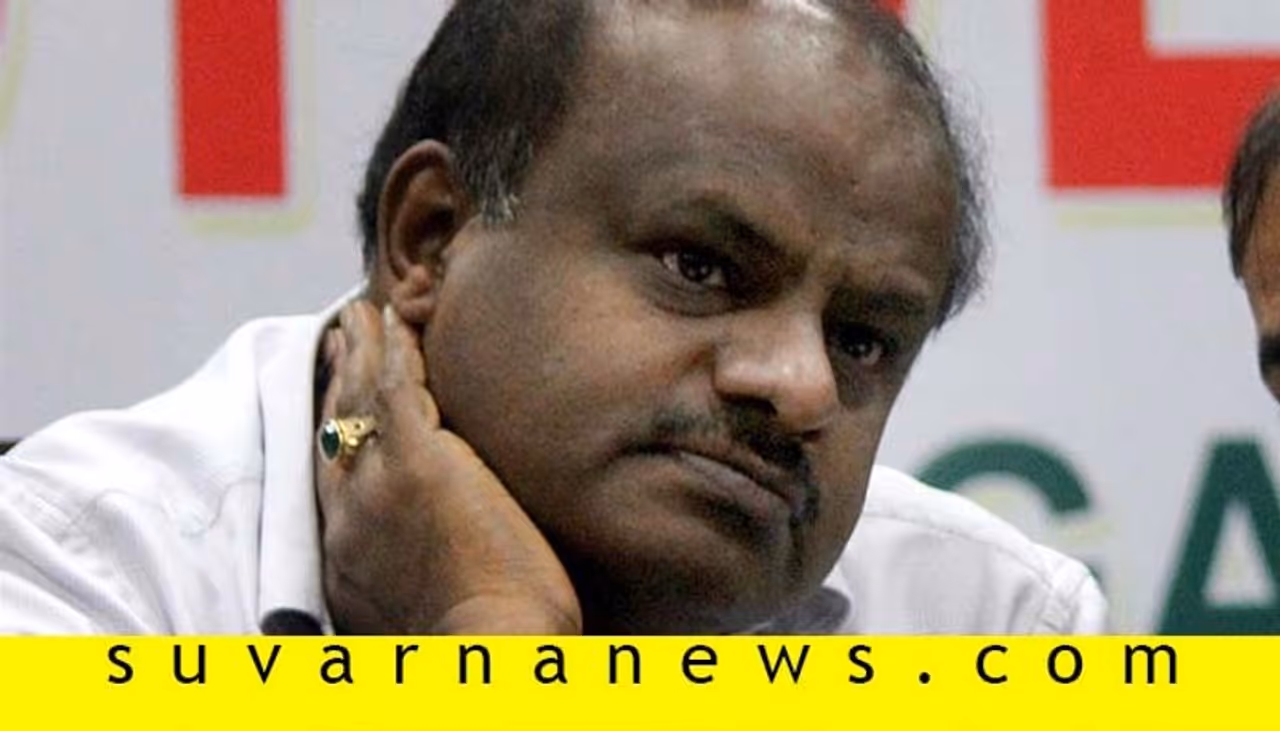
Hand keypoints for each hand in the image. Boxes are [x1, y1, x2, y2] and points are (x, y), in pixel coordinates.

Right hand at [315, 301, 581, 633]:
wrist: (486, 658)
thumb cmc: (471, 654)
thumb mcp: (408, 622)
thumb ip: (400, 582)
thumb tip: (418, 571)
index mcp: (343, 558)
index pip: (328, 476)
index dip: (328, 429)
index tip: (330, 396)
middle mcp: (346, 516)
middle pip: (332, 429)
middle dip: (334, 379)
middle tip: (337, 338)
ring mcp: (376, 486)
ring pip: (357, 400)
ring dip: (358, 351)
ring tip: (359, 317)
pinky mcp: (418, 462)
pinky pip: (396, 385)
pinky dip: (390, 348)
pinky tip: (393, 321)